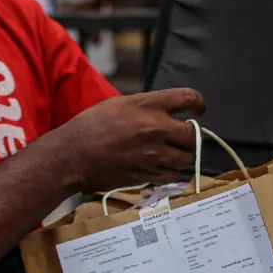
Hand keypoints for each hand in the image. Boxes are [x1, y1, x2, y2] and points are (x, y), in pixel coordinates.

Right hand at [47, 88, 206, 192]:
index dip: (198, 103)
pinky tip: (159, 166)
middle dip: (190, 136)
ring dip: (181, 155)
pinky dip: (169, 171)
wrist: (73, 156)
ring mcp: (154, 154)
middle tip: (181, 137)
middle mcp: (156, 128)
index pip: (188, 98)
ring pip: (186, 157)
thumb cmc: (91, 126)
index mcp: (148, 105)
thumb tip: (165, 112)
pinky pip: (172, 174)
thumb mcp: (119, 104)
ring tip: (169, 153)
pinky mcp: (149, 174)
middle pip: (194, 134)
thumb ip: (146, 106)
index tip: (198, 109)